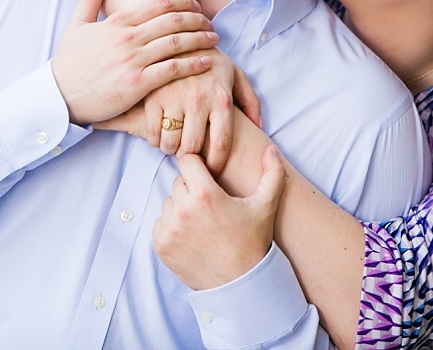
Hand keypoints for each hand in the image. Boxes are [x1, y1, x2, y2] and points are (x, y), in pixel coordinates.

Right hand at [52, 0, 219, 123]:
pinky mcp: (137, 84)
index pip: (159, 3)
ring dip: (200, 39)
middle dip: (198, 19)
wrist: (58, 97)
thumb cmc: (70, 63)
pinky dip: (193, 64)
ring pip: (176, 43)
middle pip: (173, 21)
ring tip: (214, 38)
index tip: (196, 6)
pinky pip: (172, 70)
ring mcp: (133, 61)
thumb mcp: (77, 24)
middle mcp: (127, 38)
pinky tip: (207, 61)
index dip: (183, 2)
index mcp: (117, 22)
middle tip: (210, 22)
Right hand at [142, 49, 260, 174]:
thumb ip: (250, 101)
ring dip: (171, 150)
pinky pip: (152, 133)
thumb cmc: (212, 61)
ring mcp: (174, 98)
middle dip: (191, 158)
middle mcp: (199, 100)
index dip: (216, 163)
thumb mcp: (236, 75)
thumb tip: (260, 126)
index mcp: (222, 98)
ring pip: (170, 144)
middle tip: (189, 156)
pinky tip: (160, 135)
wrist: (181, 36)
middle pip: (193, 148)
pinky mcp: (153, 96)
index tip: (211, 169)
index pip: (222, 143)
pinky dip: (155, 140)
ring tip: (174, 144)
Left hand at [152, 147, 285, 290]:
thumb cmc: (253, 241)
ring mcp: (170, 229)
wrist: (240, 284)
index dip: (199, 165)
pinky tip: (192, 234)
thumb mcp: (266, 206)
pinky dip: (172, 226)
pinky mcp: (161, 246)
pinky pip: (160, 223)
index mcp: (205, 194)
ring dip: (181, 206)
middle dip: (192, 187)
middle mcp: (183, 209)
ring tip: (203, 221)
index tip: (208, 175)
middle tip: (211, 204)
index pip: (187, 160)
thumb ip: (272, 173)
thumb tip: (271, 149)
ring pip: (169, 202)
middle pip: (178, 181)